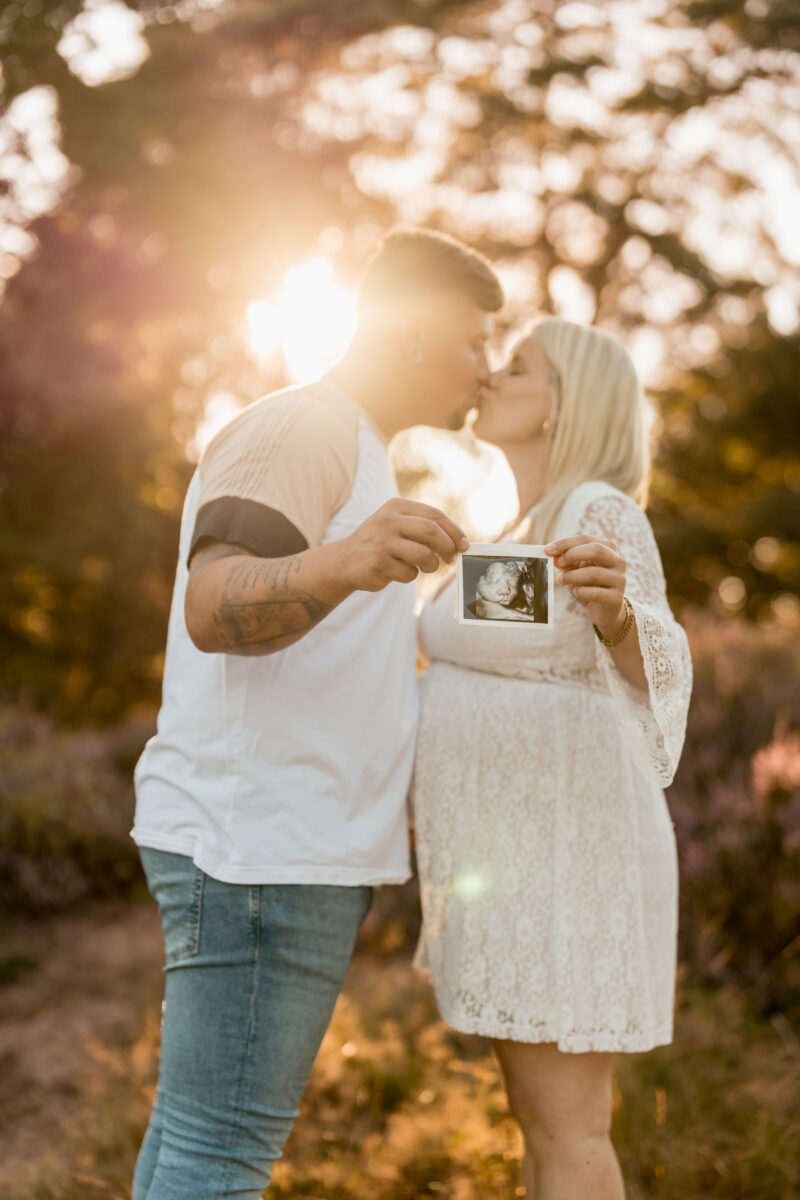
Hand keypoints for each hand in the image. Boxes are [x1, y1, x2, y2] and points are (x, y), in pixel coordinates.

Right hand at [339, 499, 469, 591]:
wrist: (345, 560)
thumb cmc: (381, 543)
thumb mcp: (398, 525)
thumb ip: (424, 528)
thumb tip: (460, 543)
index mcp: (396, 507)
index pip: (435, 515)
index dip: (454, 531)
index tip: (464, 545)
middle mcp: (388, 521)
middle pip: (432, 532)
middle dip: (448, 548)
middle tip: (451, 559)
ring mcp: (381, 542)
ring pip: (423, 555)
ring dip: (431, 566)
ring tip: (426, 567)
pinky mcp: (378, 563)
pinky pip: (408, 573)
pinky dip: (410, 576)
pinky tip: (399, 571)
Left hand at [545, 534, 626, 637]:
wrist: (604, 611)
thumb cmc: (589, 585)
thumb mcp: (576, 570)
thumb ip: (566, 561)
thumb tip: (552, 554)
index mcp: (608, 548)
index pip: (586, 539)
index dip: (565, 543)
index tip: (548, 549)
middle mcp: (618, 561)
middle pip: (597, 550)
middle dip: (573, 554)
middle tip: (558, 563)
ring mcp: (619, 579)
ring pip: (594, 573)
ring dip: (572, 576)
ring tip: (561, 580)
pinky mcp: (616, 598)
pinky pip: (595, 593)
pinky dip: (581, 592)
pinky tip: (576, 592)